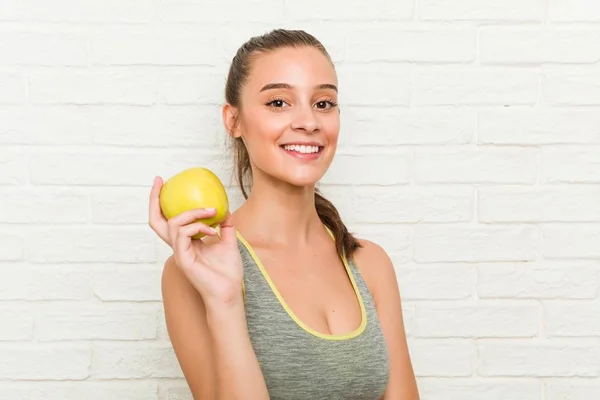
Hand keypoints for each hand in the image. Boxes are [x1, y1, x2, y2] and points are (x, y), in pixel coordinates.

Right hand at [148, 176, 243, 306]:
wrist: (230, 294)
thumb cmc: (228, 273)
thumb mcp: (229, 243)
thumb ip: (226, 226)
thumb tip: (226, 210)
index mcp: (186, 242)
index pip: (168, 219)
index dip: (162, 202)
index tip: (164, 182)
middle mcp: (178, 246)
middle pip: (156, 221)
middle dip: (155, 199)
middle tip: (160, 181)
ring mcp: (179, 253)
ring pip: (173, 224)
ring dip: (193, 213)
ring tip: (212, 212)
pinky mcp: (183, 260)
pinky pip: (183, 235)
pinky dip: (198, 227)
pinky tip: (213, 231)